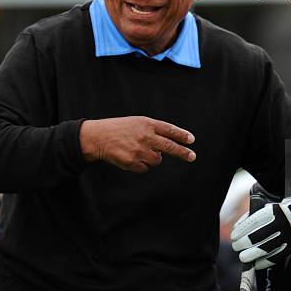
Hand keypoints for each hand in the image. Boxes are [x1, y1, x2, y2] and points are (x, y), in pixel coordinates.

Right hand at [79, 116, 195, 172]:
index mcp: (147, 124)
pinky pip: (145, 168)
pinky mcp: (132, 162)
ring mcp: (139, 150)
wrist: (98, 137)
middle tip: (192, 157)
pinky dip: (141, 165)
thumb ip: (154, 130)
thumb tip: (168, 145)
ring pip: (157, 160)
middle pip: (169, 147)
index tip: (191, 140)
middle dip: (183, 152)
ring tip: (139, 150)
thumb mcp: (137, 122)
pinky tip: (131, 157)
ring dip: (153, 158)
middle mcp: (145, 136)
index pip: (169, 129)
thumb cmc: (120, 129)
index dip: (181, 135)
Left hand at [231, 197, 290, 269]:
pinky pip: (276, 257)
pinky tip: (256, 264)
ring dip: (252, 255)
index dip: (242, 230)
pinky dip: (264, 262)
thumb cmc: (275, 213)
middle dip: (244, 243)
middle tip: (236, 246)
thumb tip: (236, 229)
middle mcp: (281, 223)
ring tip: (243, 257)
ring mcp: (287, 235)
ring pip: (267, 248)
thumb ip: (251, 217)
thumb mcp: (265, 208)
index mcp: (273, 211)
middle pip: (259, 236)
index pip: (254, 222)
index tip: (233, 236)